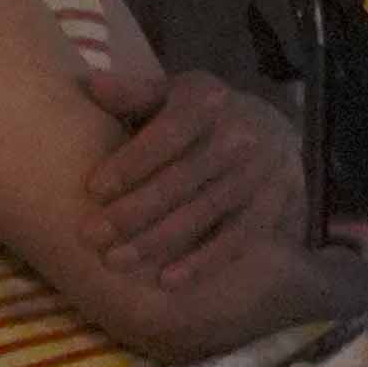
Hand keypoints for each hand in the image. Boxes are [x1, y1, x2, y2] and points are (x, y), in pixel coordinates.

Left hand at [81, 67, 304, 307]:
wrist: (276, 135)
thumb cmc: (206, 117)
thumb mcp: (175, 94)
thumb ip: (135, 93)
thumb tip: (91, 85)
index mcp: (207, 102)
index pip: (167, 134)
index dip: (131, 163)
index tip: (93, 190)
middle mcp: (236, 137)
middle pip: (179, 180)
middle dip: (132, 212)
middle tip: (91, 237)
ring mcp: (256, 175)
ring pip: (201, 213)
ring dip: (155, 241)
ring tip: (114, 261)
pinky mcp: (268, 209)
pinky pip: (233, 240)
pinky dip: (202, 263)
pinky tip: (166, 281)